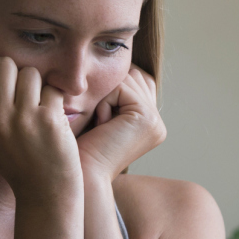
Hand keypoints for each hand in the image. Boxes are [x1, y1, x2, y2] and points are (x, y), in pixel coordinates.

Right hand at [0, 57, 82, 200]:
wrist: (45, 190)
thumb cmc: (14, 165)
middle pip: (4, 63)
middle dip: (15, 73)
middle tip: (22, 93)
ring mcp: (25, 118)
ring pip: (30, 73)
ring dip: (37, 86)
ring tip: (38, 105)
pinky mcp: (50, 119)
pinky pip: (52, 89)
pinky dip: (54, 100)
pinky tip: (52, 116)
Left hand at [76, 65, 165, 180]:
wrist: (81, 175)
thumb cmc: (81, 148)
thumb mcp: (101, 116)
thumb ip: (115, 94)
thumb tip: (114, 63)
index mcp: (150, 122)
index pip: (135, 81)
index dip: (111, 89)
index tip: (99, 120)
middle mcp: (157, 122)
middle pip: (133, 75)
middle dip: (109, 91)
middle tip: (100, 123)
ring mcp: (155, 121)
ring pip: (127, 78)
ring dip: (106, 97)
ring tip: (101, 124)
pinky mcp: (147, 118)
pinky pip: (121, 87)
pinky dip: (104, 102)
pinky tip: (102, 125)